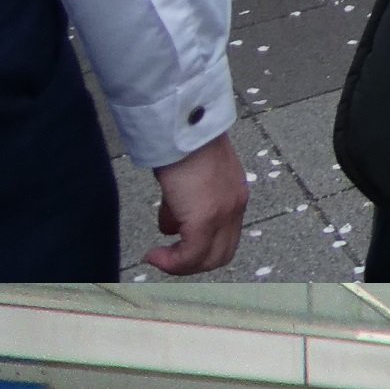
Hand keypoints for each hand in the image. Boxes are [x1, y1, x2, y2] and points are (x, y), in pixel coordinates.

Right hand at [146, 130, 247, 274]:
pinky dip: (172, 262)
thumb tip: (171, 223)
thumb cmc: (181, 139)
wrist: (183, 124)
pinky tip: (153, 256)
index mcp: (234, 194)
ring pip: (208, 258)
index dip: (201, 246)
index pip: (225, 235)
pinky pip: (191, 255)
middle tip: (167, 258)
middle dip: (192, 262)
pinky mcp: (205, 220)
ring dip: (181, 264)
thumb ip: (185, 200)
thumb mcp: (188, 175)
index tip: (175, 244)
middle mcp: (235, 207)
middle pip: (221, 253)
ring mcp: (224, 214)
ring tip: (159, 257)